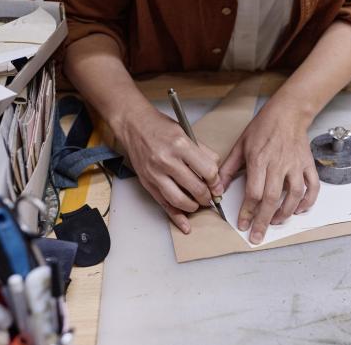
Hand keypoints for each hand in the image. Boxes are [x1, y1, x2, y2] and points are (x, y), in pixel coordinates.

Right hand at [115, 104, 222, 233]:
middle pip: (196, 188)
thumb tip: (216, 173)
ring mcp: (155, 173)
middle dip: (207, 196)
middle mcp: (167, 160)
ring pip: (180, 200)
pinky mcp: (147, 182)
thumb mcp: (186, 133)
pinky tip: (185, 225)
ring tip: (199, 203)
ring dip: (194, 206)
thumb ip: (203, 152)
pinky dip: (176, 217)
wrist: (133, 124)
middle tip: (211, 196)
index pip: (207, 171)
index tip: (217, 184)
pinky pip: (164, 204)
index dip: (216, 181)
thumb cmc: (160, 127)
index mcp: (180, 145)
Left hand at [219, 102, 319, 244]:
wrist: (287, 112)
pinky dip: (308, 201)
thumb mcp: (240, 145)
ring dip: (285, 213)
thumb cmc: (262, 127)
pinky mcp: (307, 164)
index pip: (253, 192)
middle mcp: (278, 164)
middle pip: (272, 199)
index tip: (243, 224)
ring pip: (294, 196)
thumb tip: (218, 189)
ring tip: (275, 222)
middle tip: (257, 236)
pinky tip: (299, 210)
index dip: (247, 211)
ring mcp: (295, 165)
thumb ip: (228, 169)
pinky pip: (312, 187)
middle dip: (263, 221)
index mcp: (259, 160)